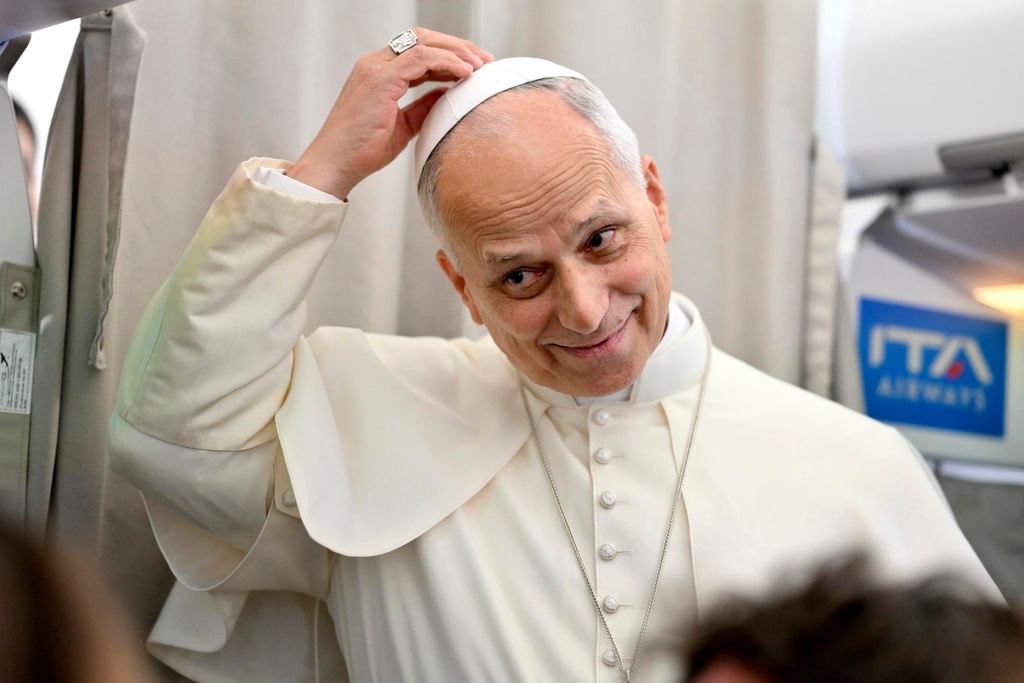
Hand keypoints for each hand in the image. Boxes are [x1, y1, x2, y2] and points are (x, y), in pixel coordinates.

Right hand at [288, 28, 492, 198]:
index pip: (419, 49)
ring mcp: (377, 68)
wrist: (335, 163)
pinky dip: (447, 62)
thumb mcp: (403, 126)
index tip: (474, 67)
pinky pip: (421, 59)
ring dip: (457, 51)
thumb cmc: (361, 149)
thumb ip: (423, 107)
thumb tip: (448, 95)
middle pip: (424, 39)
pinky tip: (465, 73)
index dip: (449, 54)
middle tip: (485, 61)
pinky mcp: (380, 79)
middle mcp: (376, 63)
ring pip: (425, 43)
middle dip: (458, 46)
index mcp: (379, 72)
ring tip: (480, 65)